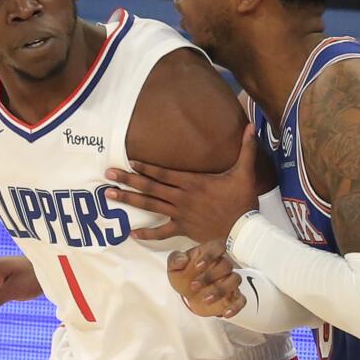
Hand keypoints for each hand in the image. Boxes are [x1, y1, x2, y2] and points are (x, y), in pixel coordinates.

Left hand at [104, 124, 258, 242]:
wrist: (244, 230)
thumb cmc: (242, 200)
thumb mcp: (245, 172)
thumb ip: (246, 149)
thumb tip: (252, 126)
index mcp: (193, 183)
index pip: (164, 173)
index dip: (146, 167)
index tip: (129, 160)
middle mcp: (182, 198)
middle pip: (150, 188)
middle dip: (128, 180)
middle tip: (108, 175)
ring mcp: (180, 214)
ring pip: (150, 206)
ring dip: (129, 200)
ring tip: (110, 195)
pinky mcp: (183, 229)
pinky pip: (162, 233)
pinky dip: (147, 234)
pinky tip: (131, 233)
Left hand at [167, 240, 245, 318]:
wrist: (187, 294)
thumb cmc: (183, 275)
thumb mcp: (174, 267)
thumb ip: (175, 260)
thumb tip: (182, 260)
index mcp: (209, 254)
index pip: (218, 246)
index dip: (210, 255)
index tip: (198, 266)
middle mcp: (222, 266)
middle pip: (227, 265)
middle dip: (210, 276)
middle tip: (193, 286)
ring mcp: (228, 281)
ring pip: (235, 280)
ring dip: (221, 290)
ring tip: (206, 299)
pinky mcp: (232, 296)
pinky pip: (241, 300)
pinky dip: (235, 307)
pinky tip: (225, 314)